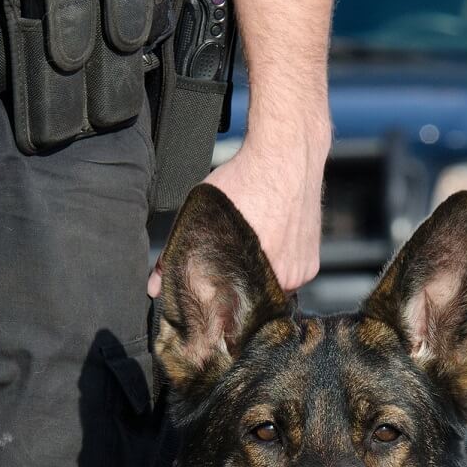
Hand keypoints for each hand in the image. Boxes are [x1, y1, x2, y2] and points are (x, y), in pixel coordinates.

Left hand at [148, 129, 328, 297]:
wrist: (288, 156)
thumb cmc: (244, 181)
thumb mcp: (199, 216)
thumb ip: (173, 256)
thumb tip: (154, 287)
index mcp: (252, 278)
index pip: (232, 309)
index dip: (220, 304)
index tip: (213, 296)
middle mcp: (282, 282)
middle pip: (253, 302)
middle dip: (239, 290)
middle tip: (229, 267)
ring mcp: (300, 274)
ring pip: (273, 290)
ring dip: (259, 277)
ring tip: (249, 251)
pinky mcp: (311, 264)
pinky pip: (292, 276)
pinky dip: (279, 265)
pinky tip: (270, 243)